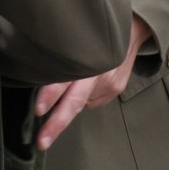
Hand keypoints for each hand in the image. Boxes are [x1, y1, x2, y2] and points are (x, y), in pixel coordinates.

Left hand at [33, 15, 150, 148]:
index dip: (50, 94)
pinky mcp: (115, 90)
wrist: (130, 28)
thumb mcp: (76, 40)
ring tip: (77, 79)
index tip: (38, 109)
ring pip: (81, 101)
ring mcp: (108, 84)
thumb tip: (37, 74)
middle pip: (73, 103)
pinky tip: (89, 80)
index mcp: (85, 59)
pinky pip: (91, 99)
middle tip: (41, 141)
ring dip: (71, 100)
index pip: (64, 80)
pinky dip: (85, 94)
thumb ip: (62, 59)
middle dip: (55, 124)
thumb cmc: (94, 33)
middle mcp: (98, 73)